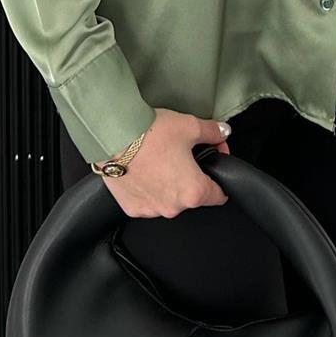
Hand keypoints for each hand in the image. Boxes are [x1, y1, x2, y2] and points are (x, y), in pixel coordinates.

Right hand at [98, 108, 232, 217]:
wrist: (113, 137)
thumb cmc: (151, 134)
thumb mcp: (189, 126)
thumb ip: (212, 132)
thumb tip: (223, 132)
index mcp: (193, 192)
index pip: (218, 195)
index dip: (218, 175)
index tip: (212, 162)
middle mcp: (173, 207)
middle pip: (191, 196)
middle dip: (190, 177)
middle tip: (181, 154)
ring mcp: (151, 210)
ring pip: (168, 200)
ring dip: (167, 184)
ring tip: (158, 160)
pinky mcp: (132, 208)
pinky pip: (147, 201)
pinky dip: (148, 188)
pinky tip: (143, 170)